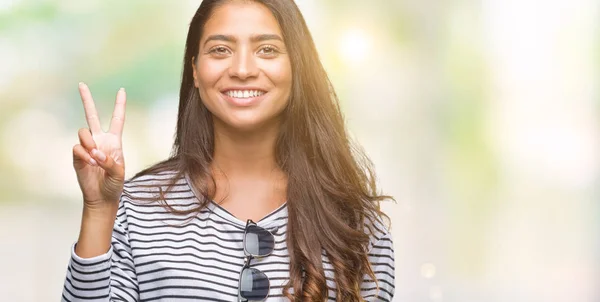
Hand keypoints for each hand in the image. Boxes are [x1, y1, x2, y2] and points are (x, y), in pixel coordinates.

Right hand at [72, 83, 126, 209]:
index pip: (117, 119)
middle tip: (81, 84)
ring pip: (83, 132)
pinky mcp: (77, 155)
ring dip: (89, 144)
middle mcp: (100, 140)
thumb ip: (110, 161)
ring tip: (96, 159)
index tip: (122, 90)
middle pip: (91, 115)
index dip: (119, 105)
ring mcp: (87, 146)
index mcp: (114, 141)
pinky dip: (84, 155)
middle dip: (86, 99)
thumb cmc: (114, 184)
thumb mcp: (119, 173)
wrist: (101, 197)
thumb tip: (96, 153)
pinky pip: (77, 147)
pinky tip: (90, 164)